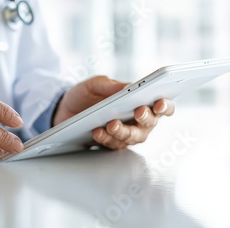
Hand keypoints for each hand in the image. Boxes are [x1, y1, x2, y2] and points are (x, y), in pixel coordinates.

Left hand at [53, 76, 174, 149]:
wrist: (63, 111)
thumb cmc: (85, 95)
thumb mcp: (95, 84)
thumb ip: (111, 84)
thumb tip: (129, 86)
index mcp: (141, 101)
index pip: (162, 105)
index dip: (165, 105)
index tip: (159, 103)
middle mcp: (138, 120)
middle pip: (150, 124)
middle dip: (146, 118)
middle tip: (138, 111)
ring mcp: (126, 134)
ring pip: (133, 137)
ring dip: (124, 131)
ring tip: (112, 123)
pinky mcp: (112, 144)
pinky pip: (114, 145)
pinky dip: (106, 138)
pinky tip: (97, 131)